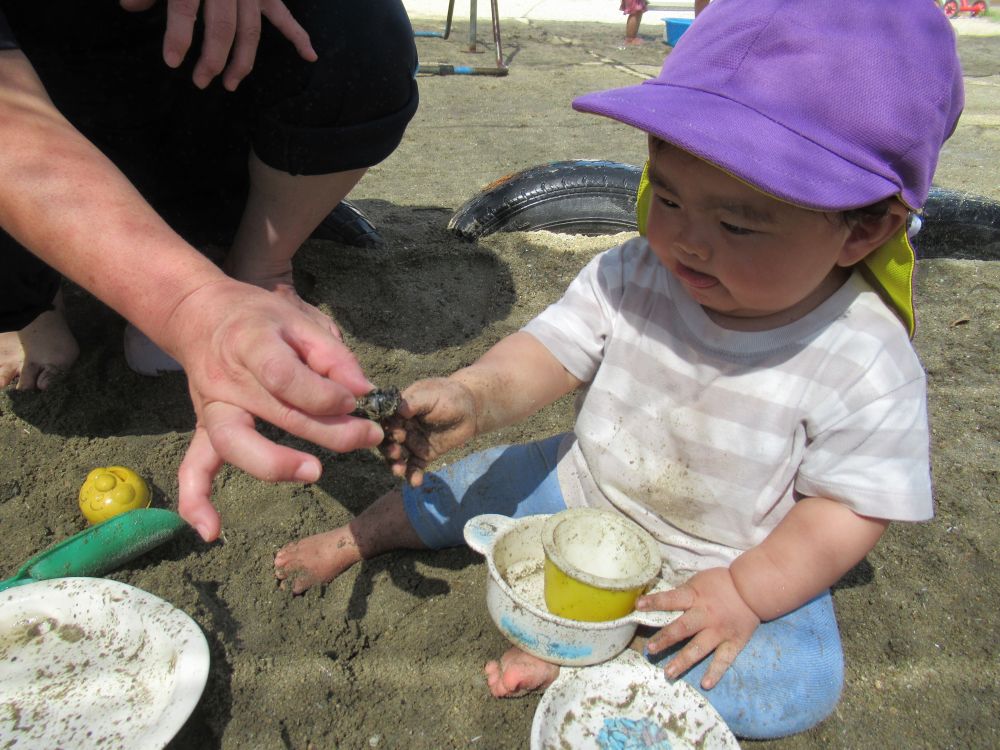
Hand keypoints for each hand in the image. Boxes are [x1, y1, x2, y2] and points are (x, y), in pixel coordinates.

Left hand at [120, 0, 317, 90]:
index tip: (172, 62)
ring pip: (250, 32)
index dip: (178, 37)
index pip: (185, 10)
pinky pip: (283, 16)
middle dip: (212, 59)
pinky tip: (310, 56)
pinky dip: (298, 36)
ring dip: (242, 62)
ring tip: (230, 84)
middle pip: (223, 28)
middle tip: (200, 82)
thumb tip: (130, 6)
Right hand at [162, 280, 381, 540]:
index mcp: (251, 344)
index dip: (324, 393)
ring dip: (274, 464)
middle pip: (275, 414)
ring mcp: (211, 407)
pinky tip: (212, 532)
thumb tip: (363, 390)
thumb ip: (333, 355)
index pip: (284, 376)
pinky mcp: (204, 428)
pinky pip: (194, 467)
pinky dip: (197, 501)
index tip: (356, 399)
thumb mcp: (301, 319)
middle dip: (330, 431)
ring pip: (234, 443)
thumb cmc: (261, 318)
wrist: (200, 314)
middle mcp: (226, 380)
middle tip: (369, 436)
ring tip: (314, 473)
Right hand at [379, 378, 478, 485]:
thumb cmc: (449, 396)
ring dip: (395, 464)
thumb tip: (399, 409)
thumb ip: (414, 402)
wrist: (470, 410)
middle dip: (388, 448)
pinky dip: (413, 476)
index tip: (394, 432)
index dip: (386, 428)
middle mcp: (402, 427)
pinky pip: (415, 467)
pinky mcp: (423, 455)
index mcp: (399, 410)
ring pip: (398, 456)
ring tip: (399, 470)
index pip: (385, 420)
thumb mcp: (431, 395)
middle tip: (395, 452)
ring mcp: (412, 442)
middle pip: (388, 441)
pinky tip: (415, 482)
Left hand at [638, 567, 759, 689]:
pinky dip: (715, 672)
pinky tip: (705, 684)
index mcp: (695, 597)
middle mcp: (706, 615)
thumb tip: (661, 603)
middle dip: (665, 639)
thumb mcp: (698, 581)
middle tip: (650, 649)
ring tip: (669, 672)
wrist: (752, 589)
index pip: (671, 599)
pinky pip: (723, 660)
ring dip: (683, 661)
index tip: (638, 606)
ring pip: (699, 648)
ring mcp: (719, 631)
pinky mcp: (733, 642)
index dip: (655, 602)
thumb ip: (683, 594)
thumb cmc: (721, 583)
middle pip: (683, 628)